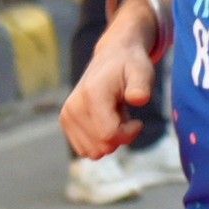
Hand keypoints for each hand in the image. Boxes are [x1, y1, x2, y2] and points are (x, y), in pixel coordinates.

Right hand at [61, 7, 159, 158]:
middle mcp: (74, 107)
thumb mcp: (143, 71)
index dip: (129, 133)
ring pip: (93, 152)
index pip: (109, 134)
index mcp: (92, 95)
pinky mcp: (66, 122)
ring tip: (114, 116)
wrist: (111, 56)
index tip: (138, 122)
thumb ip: (142, 86)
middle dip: (120, 137)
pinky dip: (99, 140)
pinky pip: (85, 149)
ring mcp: (67, 116)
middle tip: (124, 115)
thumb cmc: (130, 66)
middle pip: (102, 146)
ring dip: (109, 139)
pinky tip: (105, 121)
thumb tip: (139, 99)